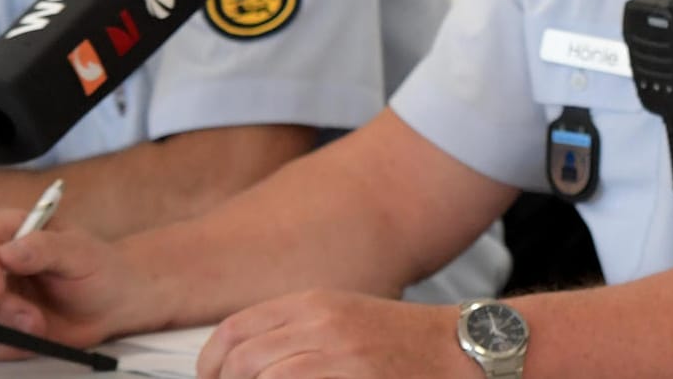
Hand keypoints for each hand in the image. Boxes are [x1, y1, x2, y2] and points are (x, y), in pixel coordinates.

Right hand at [0, 208, 142, 352]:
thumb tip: (7, 252)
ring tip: (39, 324)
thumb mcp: (80, 253)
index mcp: (13, 230)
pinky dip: (9, 345)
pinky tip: (34, 336)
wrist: (112, 305)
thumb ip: (46, 249)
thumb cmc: (100, 268)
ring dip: (7, 326)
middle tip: (28, 316)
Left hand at [196, 290, 469, 378]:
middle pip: (239, 362)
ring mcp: (338, 356)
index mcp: (314, 302)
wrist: (462, 349)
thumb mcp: (345, 319)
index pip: (233, 331)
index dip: (210, 365)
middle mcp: (321, 324)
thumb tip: (244, 365)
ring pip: (262, 378)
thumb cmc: (403, 342)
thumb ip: (296, 333)